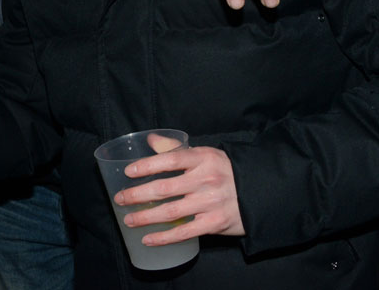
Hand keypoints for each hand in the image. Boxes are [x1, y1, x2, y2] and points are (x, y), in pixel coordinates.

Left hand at [114, 146, 244, 244]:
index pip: (171, 159)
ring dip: (146, 217)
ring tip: (129, 220)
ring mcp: (211, 203)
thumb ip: (176, 149)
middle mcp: (206, 180)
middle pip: (165, 188)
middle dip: (138, 195)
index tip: (128, 172)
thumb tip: (151, 140)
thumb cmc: (225, 171)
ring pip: (171, 212)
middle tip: (120, 199)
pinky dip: (164, 238)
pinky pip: (184, 232)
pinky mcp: (215, 224)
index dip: (147, 165)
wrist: (259, 191)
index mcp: (203, 158)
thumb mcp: (205, 155)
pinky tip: (148, 239)